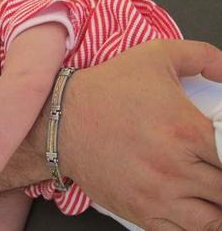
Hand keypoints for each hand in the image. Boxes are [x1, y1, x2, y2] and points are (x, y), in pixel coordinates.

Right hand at [60, 39, 221, 230]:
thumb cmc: (107, 88)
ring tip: (207, 184)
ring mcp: (159, 196)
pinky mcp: (142, 213)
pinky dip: (199, 223)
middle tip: (211, 159)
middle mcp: (175, 168)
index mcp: (186, 129)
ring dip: (217, 202)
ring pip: (217, 219)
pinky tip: (195, 205)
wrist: (63, 118)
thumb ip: (203, 57)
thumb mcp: (155, 55)